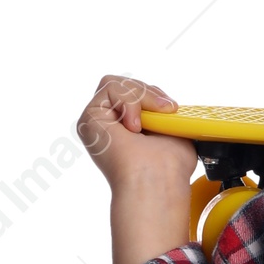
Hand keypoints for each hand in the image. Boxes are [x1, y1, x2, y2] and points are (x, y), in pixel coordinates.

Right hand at [77, 74, 196, 201]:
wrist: (157, 179)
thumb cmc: (169, 166)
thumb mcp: (174, 129)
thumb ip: (164, 111)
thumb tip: (165, 103)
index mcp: (129, 130)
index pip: (137, 95)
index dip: (154, 95)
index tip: (171, 109)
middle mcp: (111, 127)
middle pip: (125, 86)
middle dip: (148, 93)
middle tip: (164, 111)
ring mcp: (99, 122)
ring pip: (116, 84)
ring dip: (140, 97)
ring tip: (146, 124)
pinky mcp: (89, 119)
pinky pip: (110, 87)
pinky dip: (129, 101)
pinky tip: (134, 126)